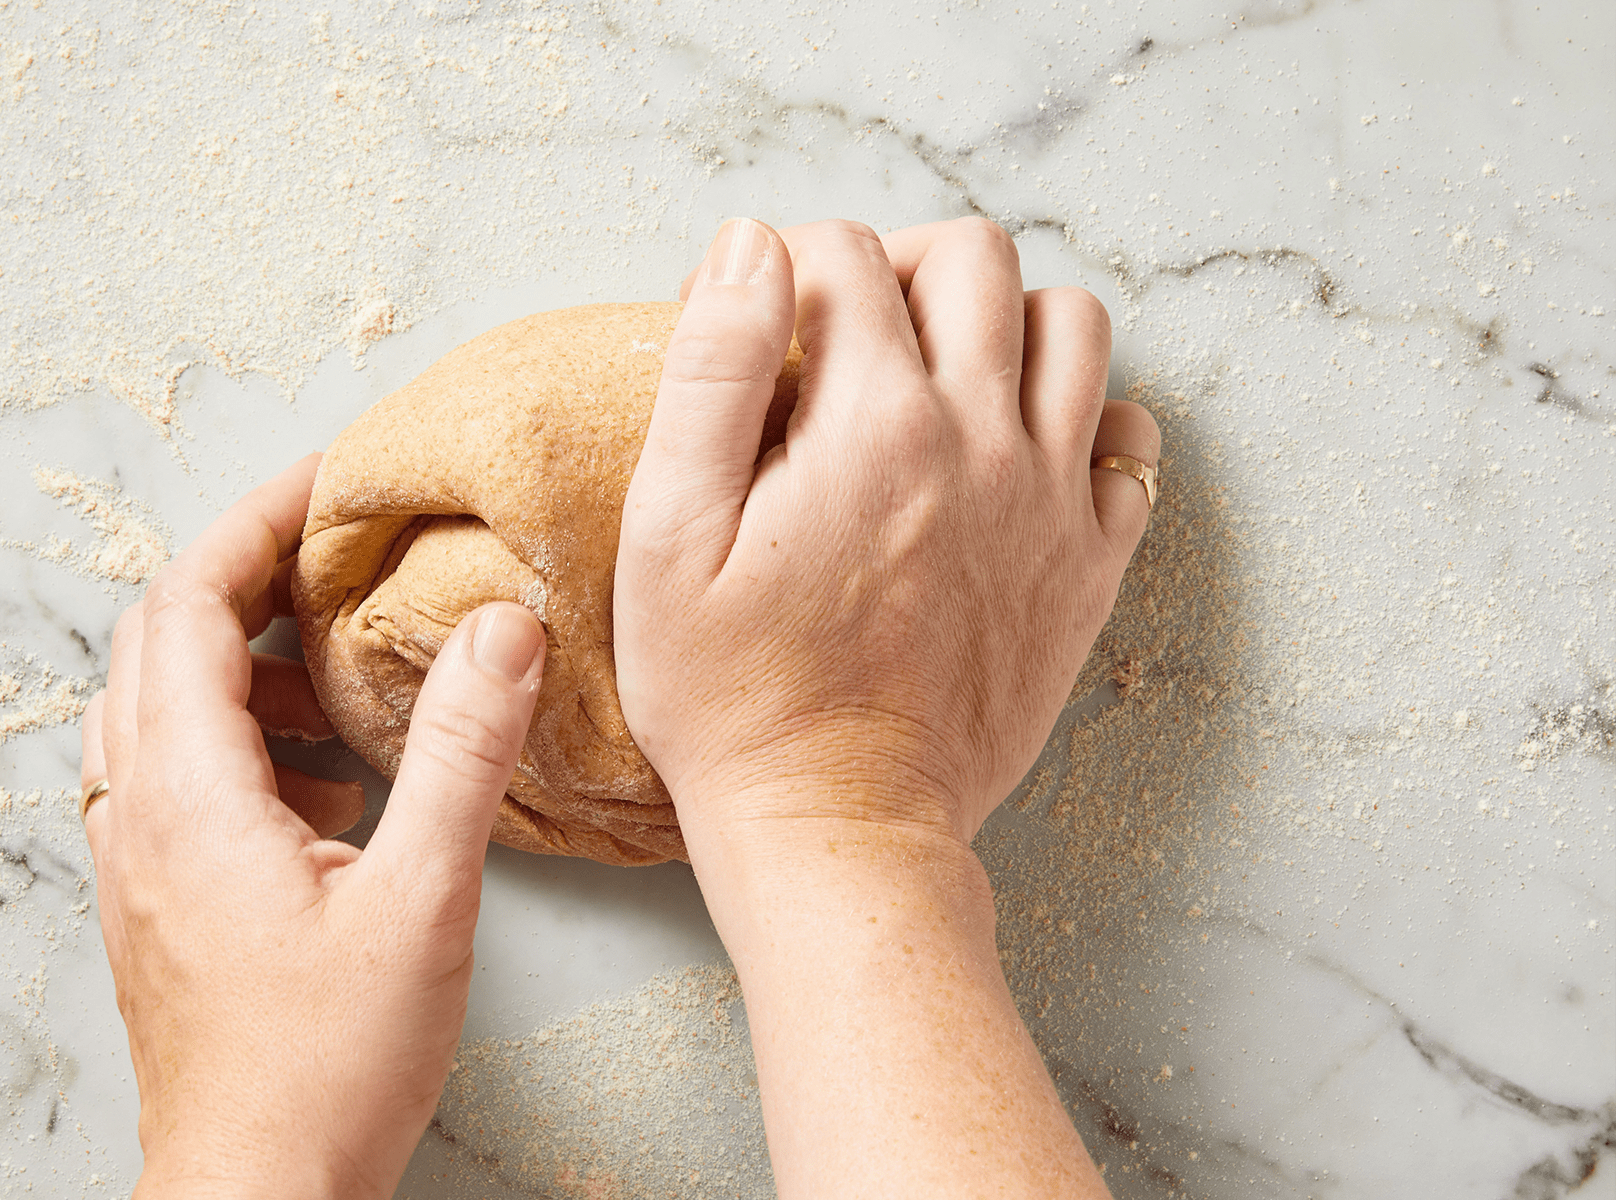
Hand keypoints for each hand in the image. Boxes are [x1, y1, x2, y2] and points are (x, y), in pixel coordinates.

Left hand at [79, 455, 545, 1198]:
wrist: (256, 1190)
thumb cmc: (328, 1063)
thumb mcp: (421, 897)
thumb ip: (459, 751)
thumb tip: (503, 628)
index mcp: (188, 793)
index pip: (189, 605)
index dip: (252, 523)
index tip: (324, 478)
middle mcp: (138, 812)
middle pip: (161, 641)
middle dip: (246, 575)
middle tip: (337, 549)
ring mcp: (137, 859)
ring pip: (160, 705)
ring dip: (243, 656)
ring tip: (342, 663)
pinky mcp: (158, 898)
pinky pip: (173, 770)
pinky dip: (239, 731)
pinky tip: (324, 774)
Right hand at [617, 216, 1156, 851]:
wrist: (840, 827)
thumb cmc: (732, 697)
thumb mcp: (669, 537)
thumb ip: (709, 375)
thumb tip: (750, 245)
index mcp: (873, 423)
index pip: (843, 255)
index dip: (779, 263)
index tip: (747, 323)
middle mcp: (983, 441)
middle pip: (974, 259)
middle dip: (897, 262)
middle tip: (844, 327)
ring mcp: (1051, 503)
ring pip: (1073, 324)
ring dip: (1001, 319)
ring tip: (935, 372)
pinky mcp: (1088, 566)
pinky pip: (1129, 439)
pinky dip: (1085, 412)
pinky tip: (1016, 447)